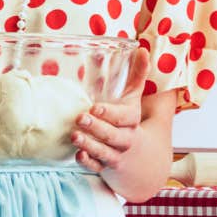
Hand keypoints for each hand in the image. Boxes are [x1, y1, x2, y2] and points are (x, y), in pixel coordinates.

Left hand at [71, 47, 150, 172]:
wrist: (138, 159)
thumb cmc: (130, 123)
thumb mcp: (134, 99)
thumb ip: (137, 75)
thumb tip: (142, 49)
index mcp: (132, 121)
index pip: (126, 117)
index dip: (111, 113)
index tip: (95, 107)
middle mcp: (125, 139)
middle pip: (114, 135)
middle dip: (97, 128)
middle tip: (80, 118)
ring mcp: (115, 154)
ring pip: (104, 152)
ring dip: (89, 144)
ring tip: (74, 135)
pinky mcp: (104, 166)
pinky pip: (97, 167)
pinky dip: (88, 162)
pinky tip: (78, 154)